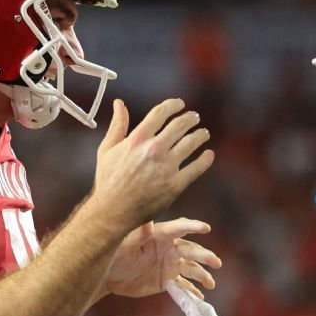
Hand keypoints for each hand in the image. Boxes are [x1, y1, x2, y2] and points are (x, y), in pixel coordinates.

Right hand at [92, 99, 213, 230]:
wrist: (113, 211)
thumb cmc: (108, 180)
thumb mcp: (107, 149)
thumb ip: (117, 125)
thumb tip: (119, 103)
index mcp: (137, 138)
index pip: (161, 113)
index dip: (173, 105)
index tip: (180, 104)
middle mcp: (154, 149)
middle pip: (180, 125)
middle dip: (190, 118)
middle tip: (195, 118)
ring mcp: (166, 167)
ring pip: (191, 143)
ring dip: (200, 135)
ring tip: (204, 134)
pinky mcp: (175, 185)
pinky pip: (197, 167)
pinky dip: (205, 159)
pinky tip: (208, 154)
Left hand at [105, 218, 220, 298]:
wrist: (108, 276)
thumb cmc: (114, 254)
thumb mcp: (125, 244)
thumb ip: (139, 234)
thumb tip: (147, 221)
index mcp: (160, 235)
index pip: (179, 228)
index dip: (192, 227)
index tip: (205, 228)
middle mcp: (169, 248)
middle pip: (191, 250)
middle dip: (204, 256)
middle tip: (216, 262)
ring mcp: (170, 264)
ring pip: (191, 268)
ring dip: (202, 274)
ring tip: (211, 283)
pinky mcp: (167, 280)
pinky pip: (184, 285)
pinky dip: (193, 290)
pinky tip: (201, 296)